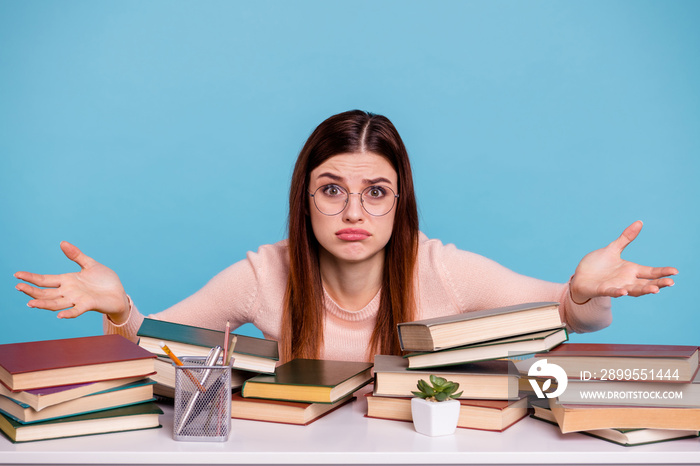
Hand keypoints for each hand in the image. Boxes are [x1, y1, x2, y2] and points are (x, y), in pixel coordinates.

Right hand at [15, 241, 129, 322]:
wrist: (119, 293)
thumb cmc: (104, 280)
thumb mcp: (90, 264)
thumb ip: (76, 255)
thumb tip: (62, 242)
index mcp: (67, 281)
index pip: (45, 280)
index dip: (31, 278)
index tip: (16, 275)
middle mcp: (68, 291)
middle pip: (46, 293)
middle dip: (31, 291)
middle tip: (18, 287)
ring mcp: (77, 299)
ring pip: (56, 303)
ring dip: (43, 304)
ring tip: (30, 303)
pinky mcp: (88, 305)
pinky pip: (76, 310)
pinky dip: (68, 313)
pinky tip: (59, 316)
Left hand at [569, 221, 677, 303]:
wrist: (579, 277)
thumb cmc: (597, 266)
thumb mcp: (612, 249)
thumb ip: (626, 238)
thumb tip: (639, 222)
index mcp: (631, 270)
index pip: (650, 272)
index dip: (662, 272)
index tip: (675, 272)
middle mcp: (626, 280)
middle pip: (646, 283)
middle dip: (658, 283)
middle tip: (671, 283)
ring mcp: (615, 286)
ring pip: (633, 290)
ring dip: (643, 290)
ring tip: (655, 290)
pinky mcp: (602, 289)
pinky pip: (611, 292)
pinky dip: (617, 292)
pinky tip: (623, 292)